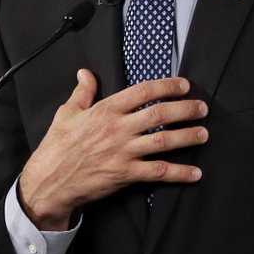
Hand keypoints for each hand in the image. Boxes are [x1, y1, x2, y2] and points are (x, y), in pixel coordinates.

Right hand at [17, 69, 207, 229]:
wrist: (49, 181)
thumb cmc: (57, 147)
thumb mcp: (67, 113)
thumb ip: (83, 92)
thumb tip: (85, 73)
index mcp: (105, 110)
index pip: (143, 91)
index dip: (167, 86)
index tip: (184, 85)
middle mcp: (118, 129)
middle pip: (159, 114)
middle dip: (185, 109)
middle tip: (202, 108)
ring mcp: (123, 152)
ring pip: (163, 141)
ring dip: (187, 136)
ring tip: (204, 133)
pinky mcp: (125, 174)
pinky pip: (158, 172)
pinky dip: (179, 172)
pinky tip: (195, 172)